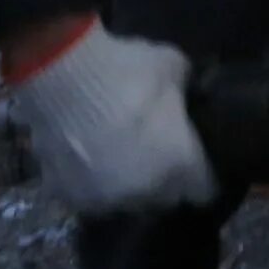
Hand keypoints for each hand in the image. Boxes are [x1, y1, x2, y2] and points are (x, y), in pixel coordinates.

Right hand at [6, 19, 215, 214]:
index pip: (204, 190)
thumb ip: (184, 88)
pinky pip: (84, 196)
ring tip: (115, 157)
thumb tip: (184, 91)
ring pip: (123, 202)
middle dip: (164, 182)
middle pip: (164, 199)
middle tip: (155, 154)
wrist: (63, 78)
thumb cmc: (127, 71)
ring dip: (124, 186)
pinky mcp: (67, 196)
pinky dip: (86, 182)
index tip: (197, 164)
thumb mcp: (172, 66)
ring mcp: (104, 199)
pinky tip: (82, 159)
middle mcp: (146, 192)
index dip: (202, 177)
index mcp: (181, 165)